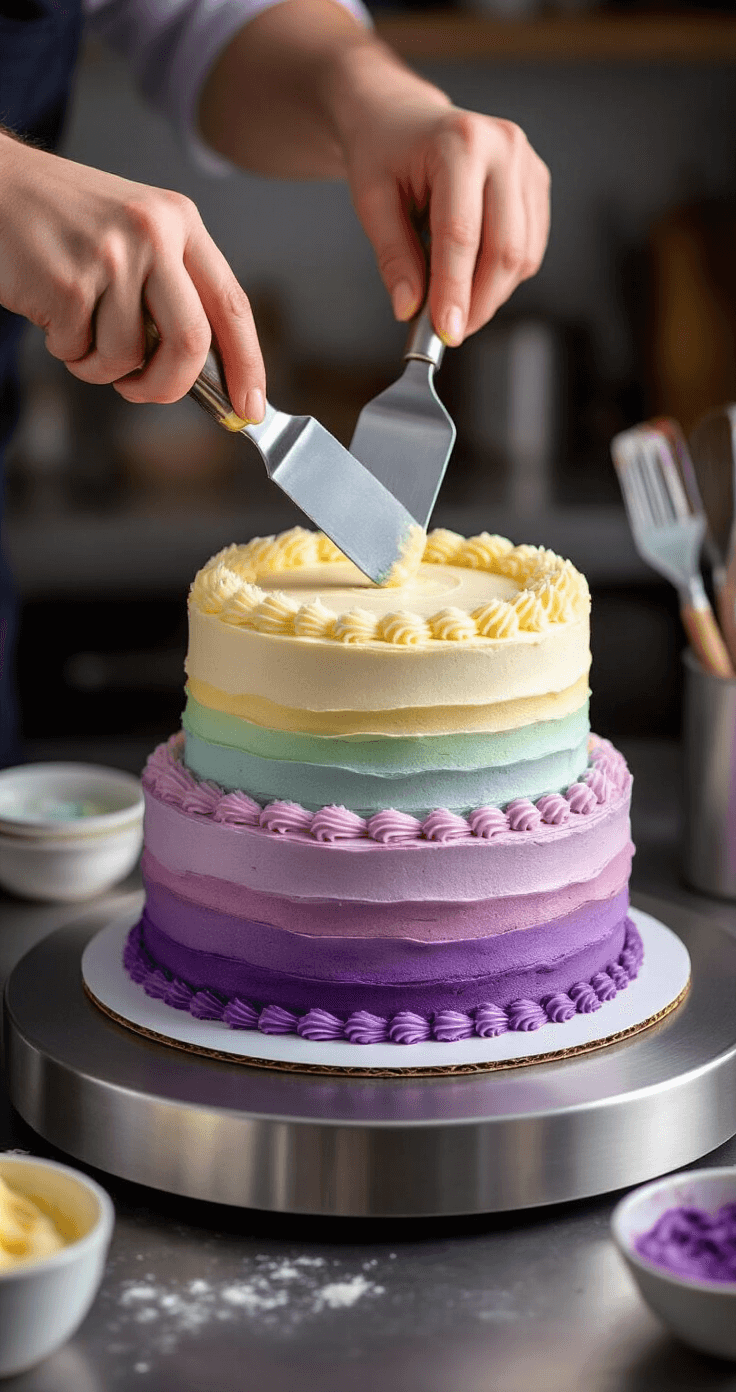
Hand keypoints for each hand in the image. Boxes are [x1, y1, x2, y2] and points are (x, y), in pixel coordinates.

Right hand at [0, 134, 264, 419]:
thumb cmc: (66, 221)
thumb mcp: (137, 234)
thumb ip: (173, 291)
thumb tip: (206, 373)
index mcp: (181, 222)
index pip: (233, 306)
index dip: (247, 365)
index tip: (251, 406)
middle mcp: (154, 233)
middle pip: (191, 343)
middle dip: (168, 386)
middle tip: (142, 391)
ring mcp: (111, 256)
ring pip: (128, 358)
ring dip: (100, 367)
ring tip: (78, 331)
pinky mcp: (68, 282)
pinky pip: (81, 354)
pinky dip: (67, 352)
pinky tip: (52, 313)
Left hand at [333, 48, 549, 344]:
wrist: (402, 116)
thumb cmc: (384, 153)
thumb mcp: (372, 200)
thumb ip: (394, 256)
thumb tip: (410, 309)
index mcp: (460, 143)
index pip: (461, 235)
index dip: (455, 291)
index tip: (447, 332)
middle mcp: (505, 147)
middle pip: (504, 249)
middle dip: (479, 302)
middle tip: (451, 331)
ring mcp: (528, 164)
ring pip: (523, 256)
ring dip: (491, 294)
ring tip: (454, 302)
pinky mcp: (537, 183)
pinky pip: (530, 249)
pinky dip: (503, 277)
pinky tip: (472, 276)